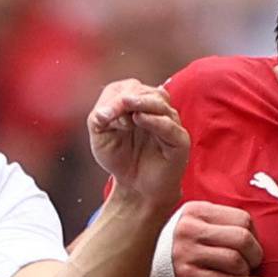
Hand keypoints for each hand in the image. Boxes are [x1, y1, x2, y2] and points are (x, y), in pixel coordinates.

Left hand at [89, 80, 188, 211]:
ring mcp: (170, 123)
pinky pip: (169, 125)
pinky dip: (154, 120)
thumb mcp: (100, 138)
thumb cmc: (121, 160)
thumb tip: (103, 111)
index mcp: (138, 104)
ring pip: (159, 102)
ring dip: (139, 103)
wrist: (136, 188)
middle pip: (144, 91)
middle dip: (125, 99)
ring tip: (125, 110)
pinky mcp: (179, 140)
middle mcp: (156, 110)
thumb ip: (98, 120)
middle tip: (110, 113)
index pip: (129, 88)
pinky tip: (139, 119)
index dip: (115, 97)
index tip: (101, 116)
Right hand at [172, 202, 265, 276]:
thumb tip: (256, 233)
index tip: (251, 246)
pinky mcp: (187, 276)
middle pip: (242, 237)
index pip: (242, 218)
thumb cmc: (184, 249)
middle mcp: (188, 229)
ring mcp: (186, 253)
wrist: (152, 273)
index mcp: (195, 211)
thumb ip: (219, 222)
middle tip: (253, 262)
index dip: (255, 234)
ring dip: (247, 270)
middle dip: (256, 253)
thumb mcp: (195, 224)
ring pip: (236, 260)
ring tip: (244, 273)